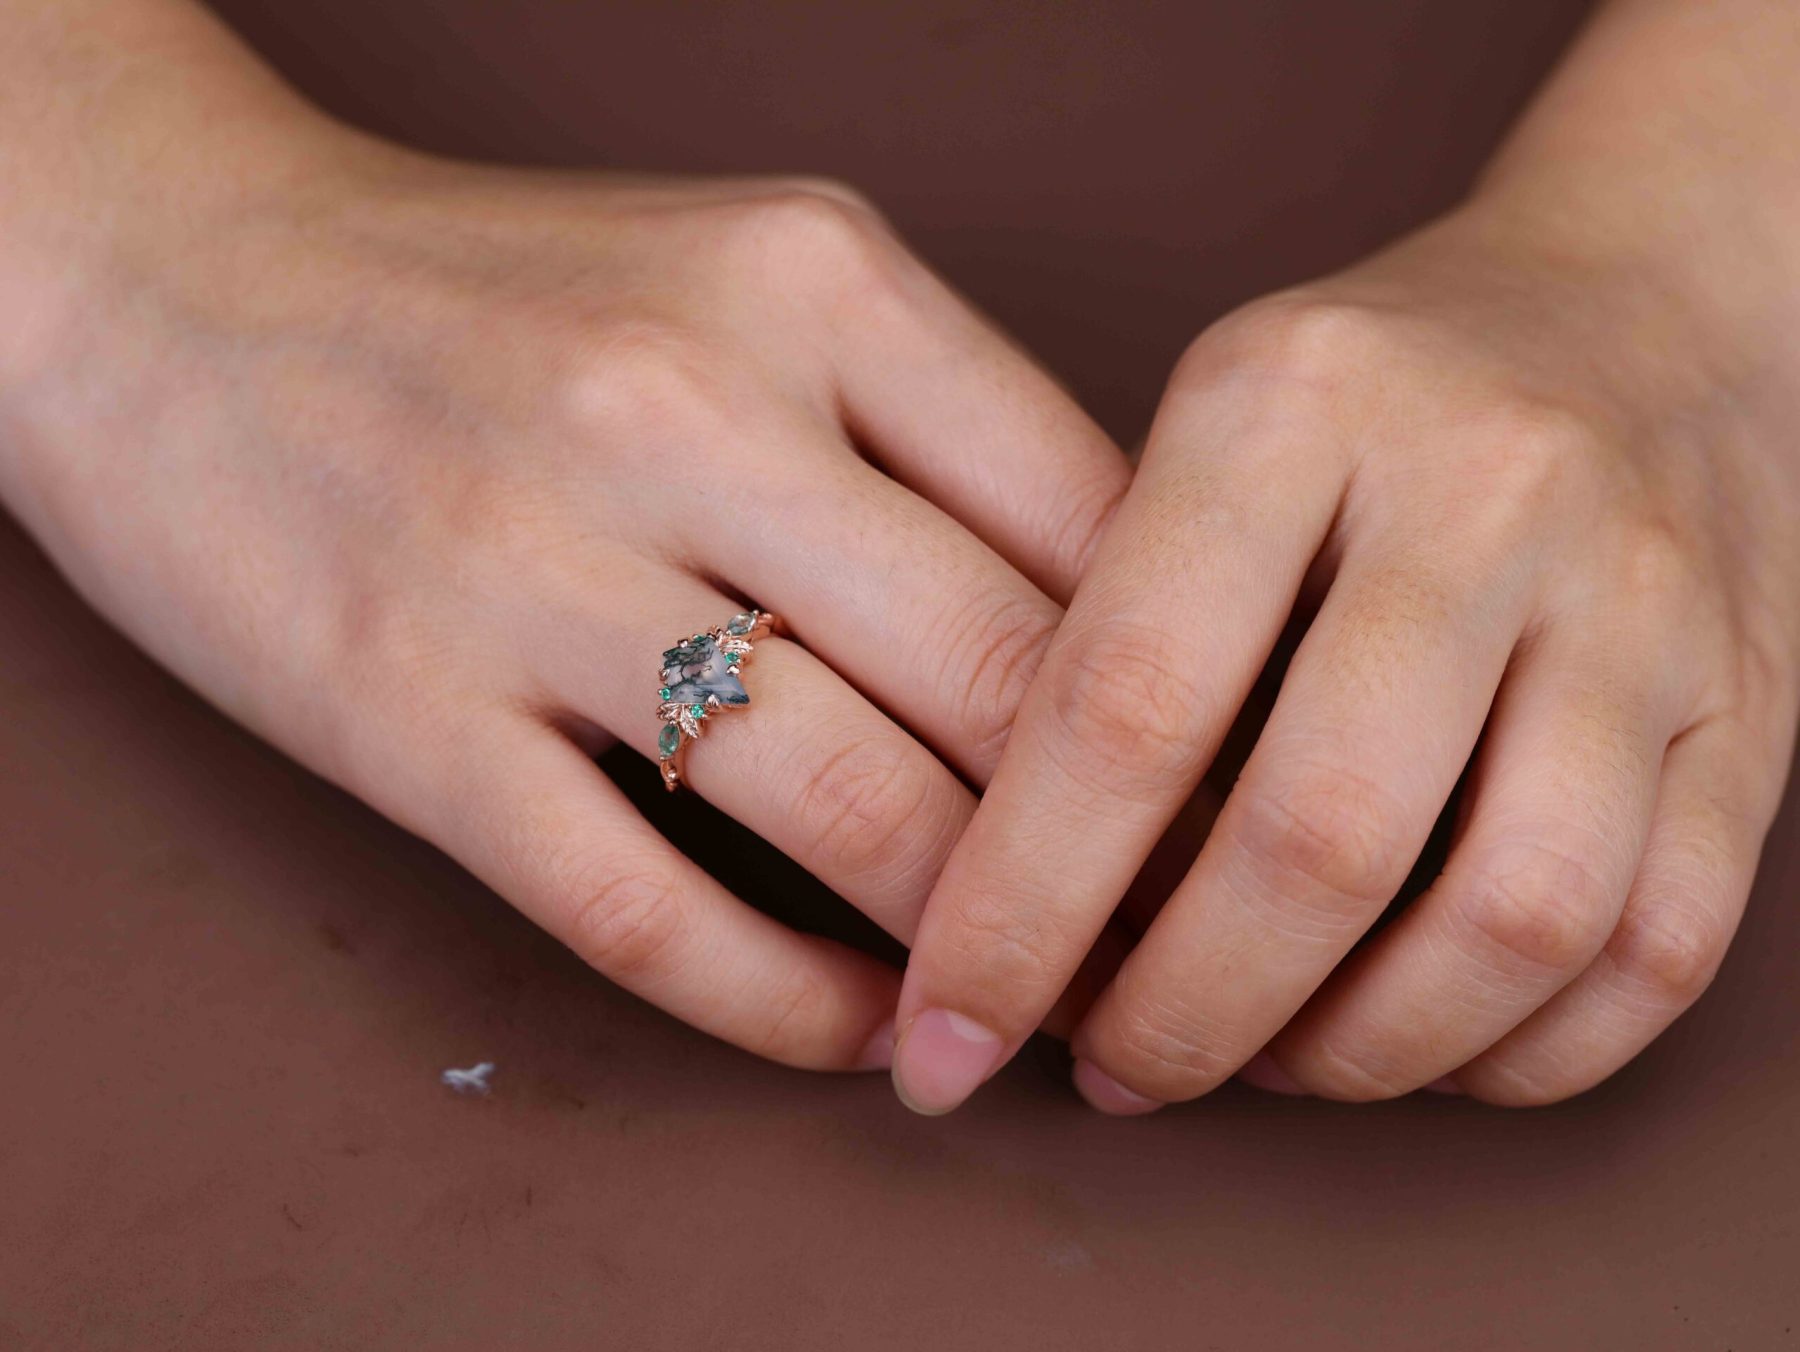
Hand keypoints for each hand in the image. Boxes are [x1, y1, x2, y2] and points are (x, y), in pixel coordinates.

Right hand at [1, 123, 1127, 1068]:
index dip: (1199, 695)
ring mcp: (531, 565)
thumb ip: (932, 424)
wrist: (182, 280)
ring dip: (975, 946)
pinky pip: (641, 911)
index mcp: (813, 279)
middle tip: (1167, 940)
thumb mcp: (750, 274)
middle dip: (1119, 853)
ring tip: (1028, 1007)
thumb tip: (1119, 635)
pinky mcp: (404, 711)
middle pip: (1000, 681)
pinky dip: (785, 1007)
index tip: (1228, 796)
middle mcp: (684, 406)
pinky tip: (861, 1031)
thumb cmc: (502, 293)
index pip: (1096, 525)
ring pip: (846, 812)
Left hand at [891, 204, 1799, 1110]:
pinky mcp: (1757, 701)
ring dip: (1360, 1053)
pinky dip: (1521, 1053)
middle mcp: (1483, 487)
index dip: (1019, 905)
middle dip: (1186, 1012)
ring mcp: (1644, 598)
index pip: (1125, 700)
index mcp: (1290, 402)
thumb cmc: (1371, 403)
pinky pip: (1660, 945)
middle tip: (1114, 1069)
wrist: (1645, 304)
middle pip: (1320, 836)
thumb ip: (1111, 629)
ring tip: (1264, 1065)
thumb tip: (1009, 903)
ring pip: (1514, 915)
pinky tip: (1417, 1051)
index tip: (949, 1026)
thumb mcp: (1207, 436)